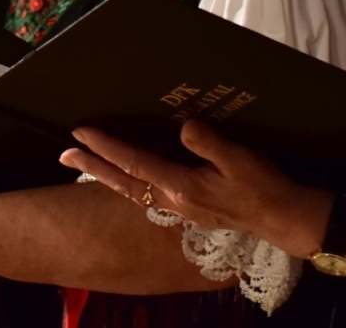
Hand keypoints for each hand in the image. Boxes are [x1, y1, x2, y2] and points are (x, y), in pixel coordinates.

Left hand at [61, 121, 329, 256]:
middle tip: (63, 152)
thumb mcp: (240, 160)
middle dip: (91, 165)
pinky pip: (145, 194)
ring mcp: (178, 208)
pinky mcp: (187, 208)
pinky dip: (126, 182)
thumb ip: (210, 142)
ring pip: (130, 190)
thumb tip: (183, 126)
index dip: (106, 146)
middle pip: (122, 181)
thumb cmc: (263, 188)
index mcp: (180, 188)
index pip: (134, 163)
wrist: (282, 219)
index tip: (81, 131)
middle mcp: (172, 201)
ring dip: (104, 174)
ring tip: (82, 162)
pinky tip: (125, 177)